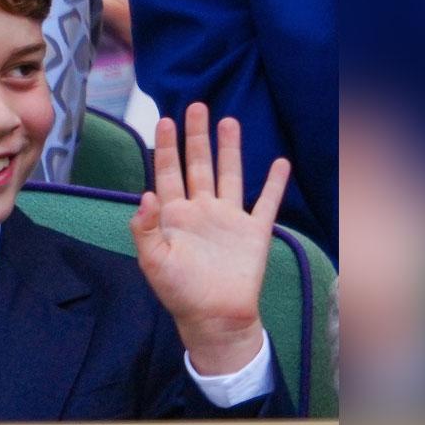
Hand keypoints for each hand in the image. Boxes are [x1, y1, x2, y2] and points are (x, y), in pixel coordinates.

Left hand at [130, 104, 290, 374]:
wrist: (214, 317)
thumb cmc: (178, 292)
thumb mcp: (152, 261)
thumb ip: (145, 228)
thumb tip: (144, 194)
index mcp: (174, 215)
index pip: (167, 172)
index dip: (165, 147)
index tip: (163, 120)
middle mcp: (201, 210)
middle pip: (198, 164)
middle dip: (196, 136)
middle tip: (195, 106)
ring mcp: (228, 218)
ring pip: (229, 174)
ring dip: (229, 149)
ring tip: (228, 120)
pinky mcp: (253, 231)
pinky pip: (265, 202)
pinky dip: (274, 182)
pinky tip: (279, 161)